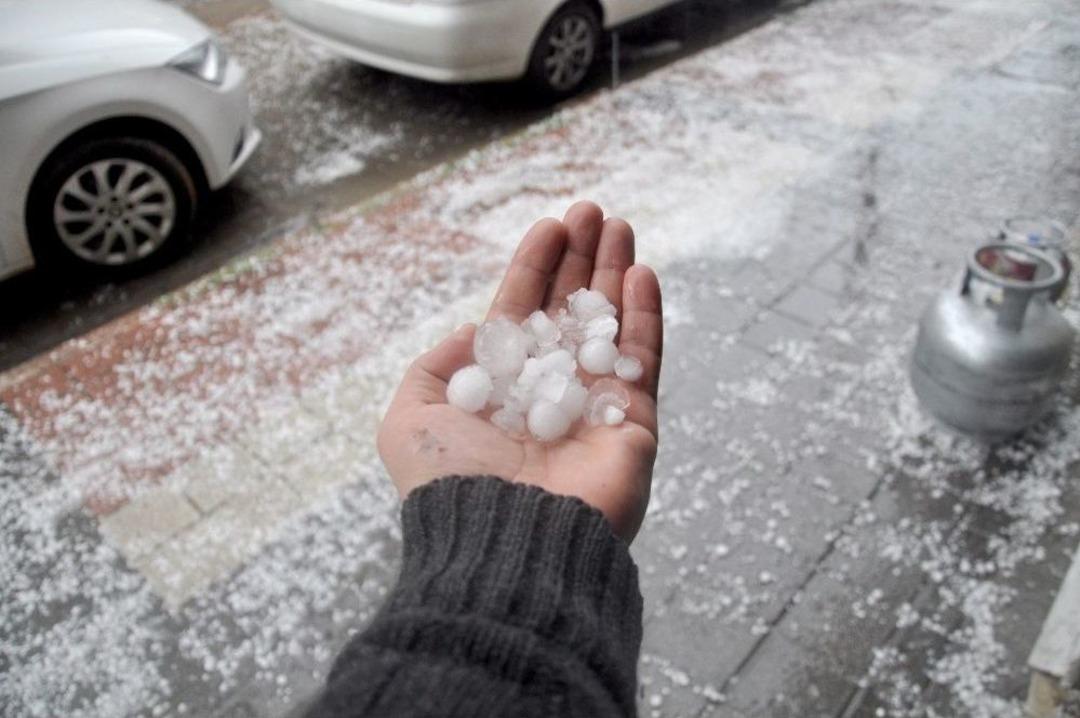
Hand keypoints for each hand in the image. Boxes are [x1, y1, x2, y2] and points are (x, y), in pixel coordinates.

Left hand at [376, 201, 662, 541]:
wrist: (503, 542)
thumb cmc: (451, 483)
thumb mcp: (410, 416)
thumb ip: (436, 365)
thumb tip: (478, 330)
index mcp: (499, 388)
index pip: (523, 312)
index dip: (536, 267)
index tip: (552, 224)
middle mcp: (547, 392)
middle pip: (570, 310)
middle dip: (581, 259)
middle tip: (594, 211)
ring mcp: (593, 406)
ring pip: (609, 326)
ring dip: (615, 274)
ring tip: (621, 226)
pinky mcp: (632, 425)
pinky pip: (643, 360)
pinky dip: (645, 316)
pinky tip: (642, 273)